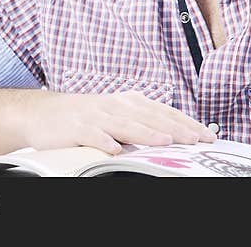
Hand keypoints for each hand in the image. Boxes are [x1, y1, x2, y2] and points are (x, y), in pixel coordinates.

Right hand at [21, 90, 216, 153]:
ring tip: (164, 141)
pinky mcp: (76, 127)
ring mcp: (95, 115)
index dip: (186, 123)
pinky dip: (103, 140)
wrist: (43, 113)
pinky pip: (91, 134)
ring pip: (125, 124)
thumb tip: (176, 135)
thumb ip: (143, 123)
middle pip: (150, 117)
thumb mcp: (118, 115)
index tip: (206, 136)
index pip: (164, 112)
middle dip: (174, 128)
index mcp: (130, 102)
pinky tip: (114, 149)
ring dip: (145, 133)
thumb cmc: (87, 117)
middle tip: (195, 140)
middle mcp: (116, 105)